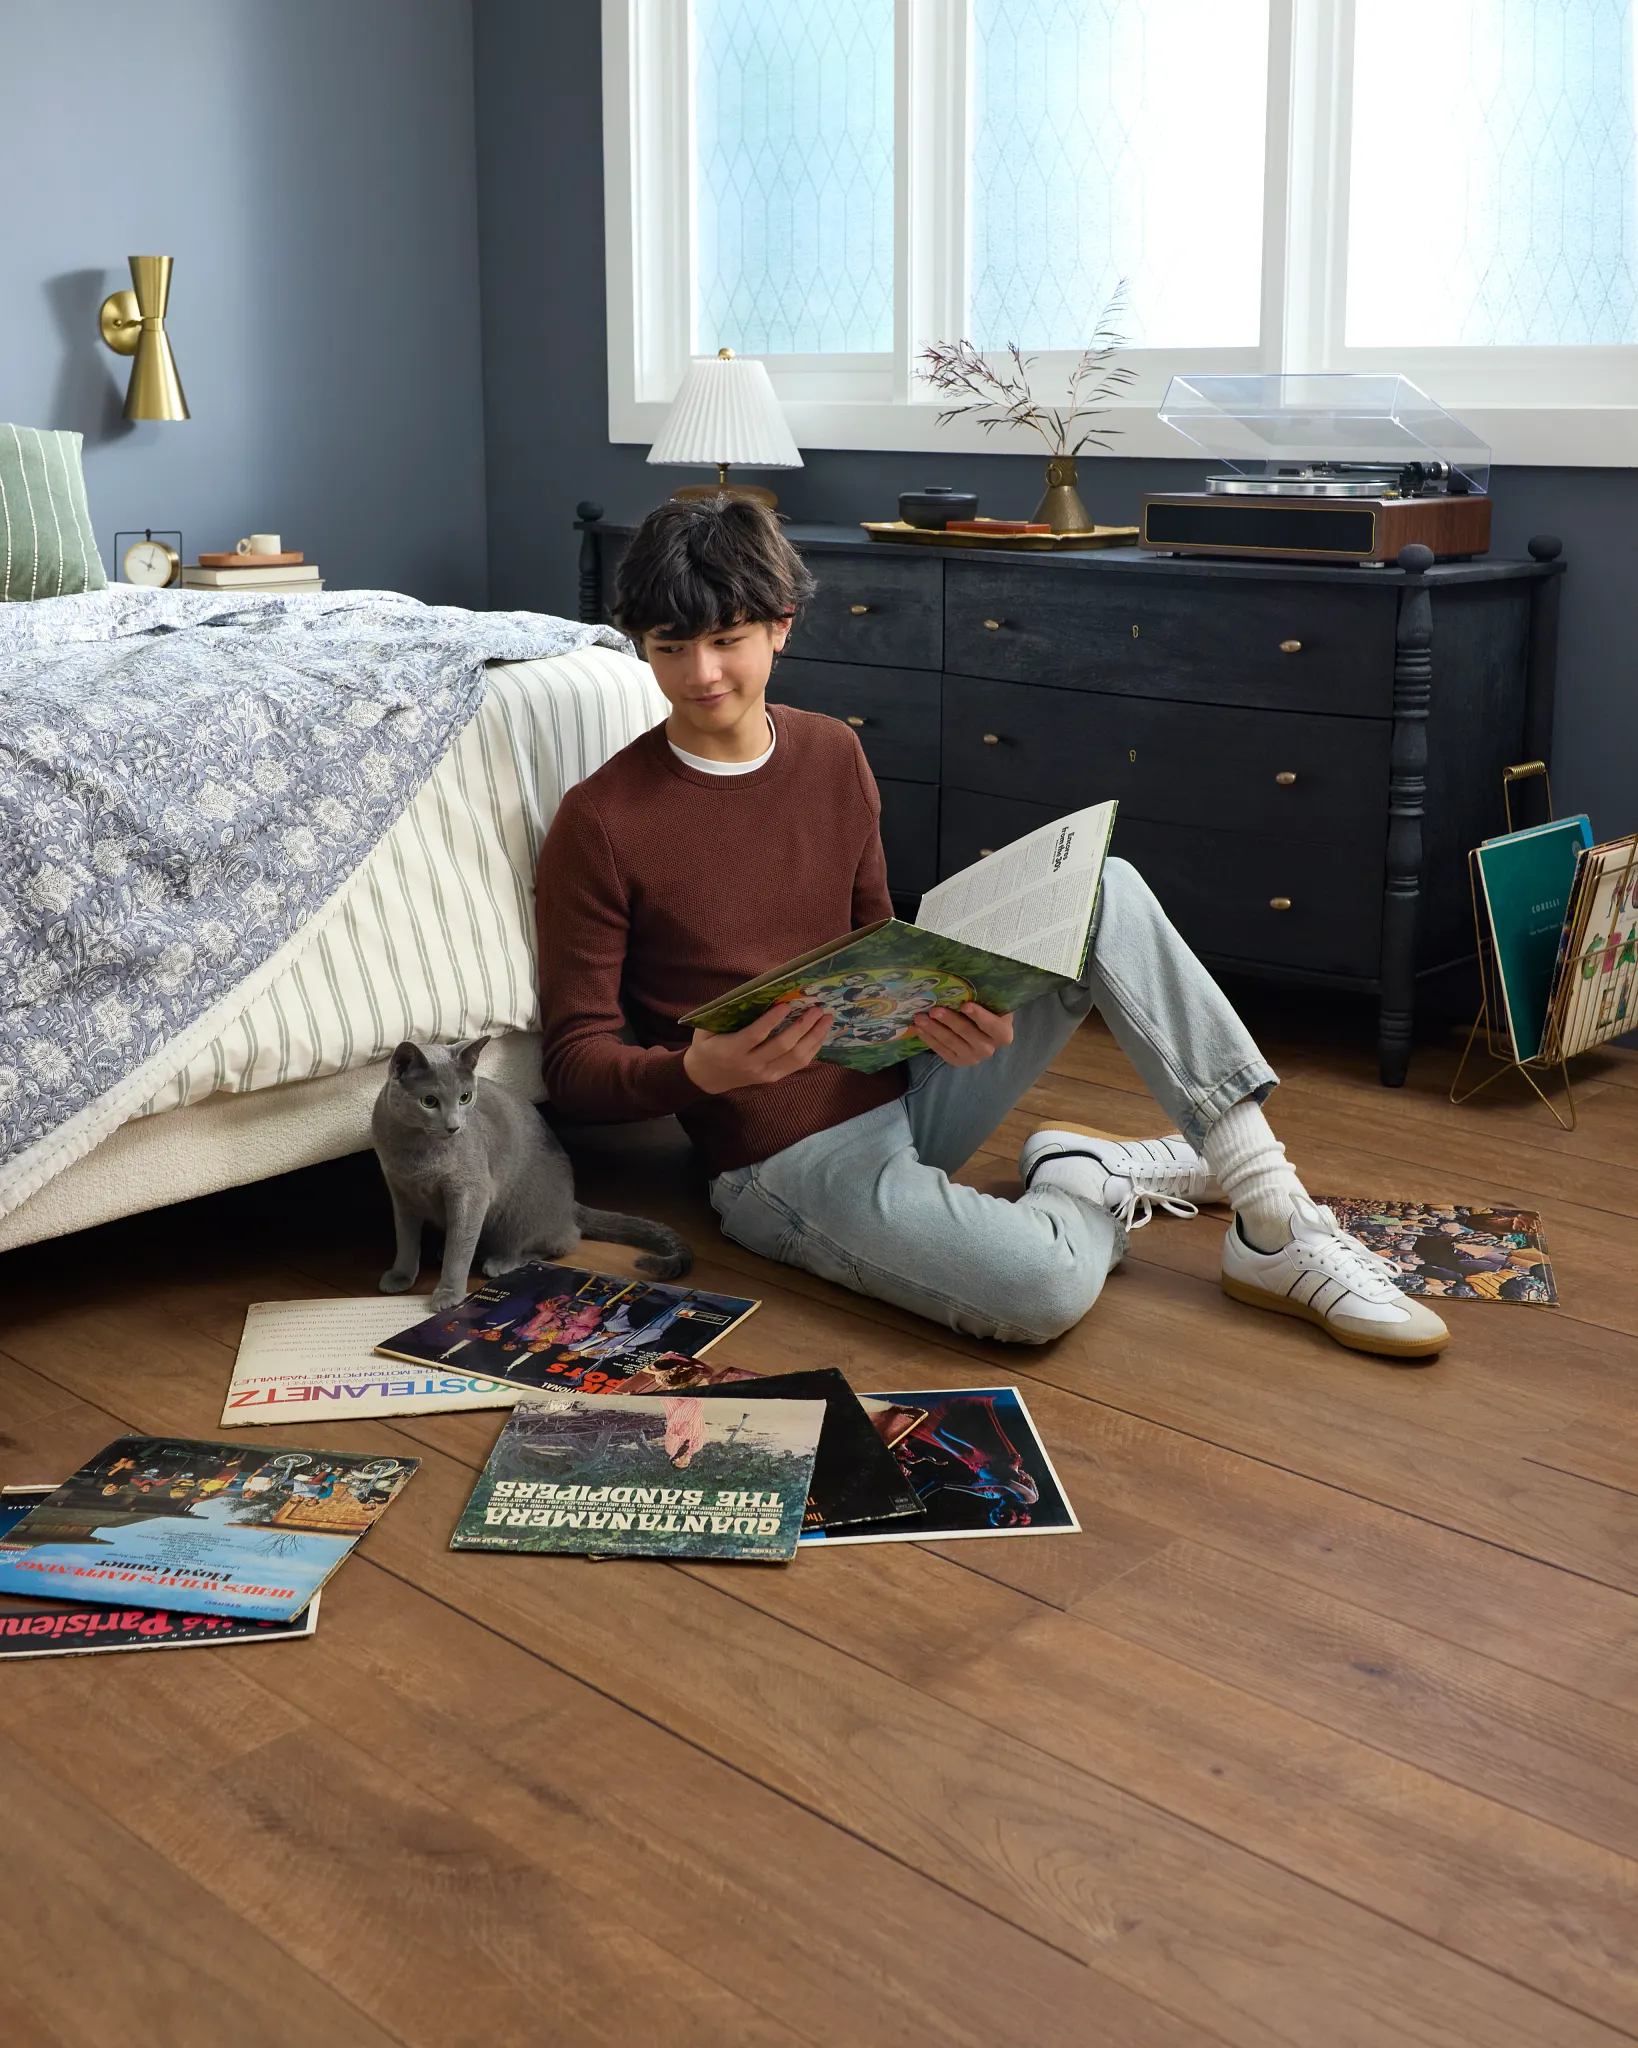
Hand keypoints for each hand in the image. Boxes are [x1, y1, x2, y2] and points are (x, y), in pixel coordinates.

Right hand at [684, 1000, 833, 1094]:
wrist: (706, 1077)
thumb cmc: (707, 1045)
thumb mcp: (707, 1028)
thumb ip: (726, 1013)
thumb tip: (753, 990)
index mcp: (732, 1050)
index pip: (756, 1035)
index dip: (772, 1020)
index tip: (787, 1004)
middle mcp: (751, 1064)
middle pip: (782, 1047)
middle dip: (803, 1027)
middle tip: (817, 1009)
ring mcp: (764, 1074)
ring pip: (795, 1058)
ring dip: (814, 1038)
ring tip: (826, 1020)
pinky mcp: (773, 1078)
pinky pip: (797, 1065)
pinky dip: (812, 1049)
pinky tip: (820, 1035)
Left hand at [916, 1000, 1012, 1066]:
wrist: (982, 1031)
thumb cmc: (987, 1011)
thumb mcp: (991, 1003)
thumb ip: (985, 996)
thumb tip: (969, 976)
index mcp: (1003, 1033)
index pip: (993, 1026)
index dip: (980, 1016)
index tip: (965, 1005)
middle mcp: (989, 1048)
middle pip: (968, 1033)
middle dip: (949, 1020)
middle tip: (934, 1010)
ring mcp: (973, 1057)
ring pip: (951, 1042)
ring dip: (933, 1029)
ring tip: (919, 1017)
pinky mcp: (958, 1061)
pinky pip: (941, 1050)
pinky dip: (929, 1038)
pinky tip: (919, 1028)